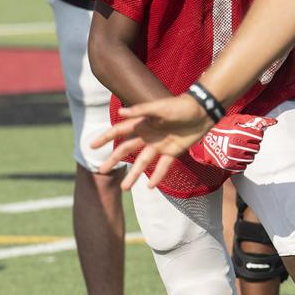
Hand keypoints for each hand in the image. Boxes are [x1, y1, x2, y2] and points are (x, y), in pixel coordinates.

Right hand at [91, 93, 214, 189]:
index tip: (92, 146)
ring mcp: (159, 145)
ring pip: (143, 163)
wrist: (202, 112)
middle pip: (127, 150)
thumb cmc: (180, 106)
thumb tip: (120, 112)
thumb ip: (141, 110)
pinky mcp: (173, 152)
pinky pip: (163, 167)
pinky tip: (150, 187)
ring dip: (134, 175)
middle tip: (103, 171)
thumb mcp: (160, 107)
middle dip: (114, 160)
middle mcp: (148, 135)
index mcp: (142, 123)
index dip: (105, 137)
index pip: (119, 131)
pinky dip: (157, 176)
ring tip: (125, 188)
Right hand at [188, 113, 277, 171]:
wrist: (203, 141)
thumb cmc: (221, 128)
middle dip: (252, 144)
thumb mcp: (236, 119)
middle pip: (256, 148)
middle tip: (243, 141)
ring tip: (239, 149)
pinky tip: (235, 156)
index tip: (249, 134)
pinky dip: (241, 162)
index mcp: (239, 133)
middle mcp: (237, 145)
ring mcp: (233, 157)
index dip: (256, 134)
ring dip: (247, 154)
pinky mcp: (229, 166)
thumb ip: (253, 120)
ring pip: (251, 158)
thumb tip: (273, 122)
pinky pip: (243, 167)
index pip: (259, 136)